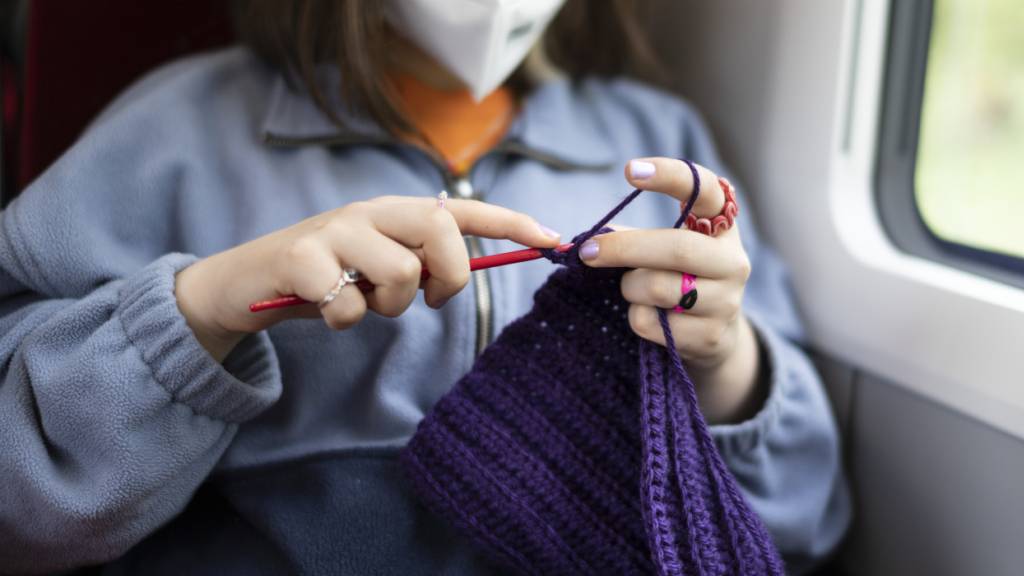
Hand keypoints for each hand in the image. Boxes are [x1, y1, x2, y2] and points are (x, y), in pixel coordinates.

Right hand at [175, 196, 560, 361]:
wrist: (244, 282)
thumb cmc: (323, 278)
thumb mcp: (375, 268)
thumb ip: (415, 264)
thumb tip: (458, 277)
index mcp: (393, 212)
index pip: (462, 211)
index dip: (511, 224)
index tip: (554, 240)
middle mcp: (368, 210)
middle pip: (441, 232)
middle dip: (446, 277)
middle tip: (426, 301)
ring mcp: (334, 230)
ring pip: (401, 273)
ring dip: (387, 308)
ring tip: (360, 305)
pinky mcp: (300, 258)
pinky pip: (350, 305)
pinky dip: (344, 322)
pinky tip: (325, 313)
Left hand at [578, 158, 764, 423]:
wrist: (715, 335)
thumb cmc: (678, 278)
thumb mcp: (666, 248)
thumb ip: (635, 238)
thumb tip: (591, 241)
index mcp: (723, 226)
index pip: (705, 189)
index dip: (670, 176)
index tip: (630, 170)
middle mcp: (733, 261)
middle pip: (675, 248)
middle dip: (623, 249)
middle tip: (586, 251)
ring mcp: (727, 301)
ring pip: (658, 288)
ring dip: (629, 287)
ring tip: (632, 289)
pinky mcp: (711, 337)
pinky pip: (652, 323)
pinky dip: (636, 317)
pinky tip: (649, 315)